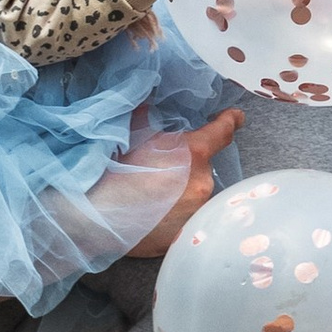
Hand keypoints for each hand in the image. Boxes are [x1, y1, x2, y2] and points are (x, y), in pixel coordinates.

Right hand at [127, 103, 242, 254]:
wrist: (95, 216)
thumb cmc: (113, 171)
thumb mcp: (133, 135)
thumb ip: (148, 116)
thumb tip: (150, 99)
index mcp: (194, 153)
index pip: (222, 132)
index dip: (229, 121)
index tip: (236, 117)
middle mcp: (202, 181)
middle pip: (203, 166)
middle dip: (186, 164)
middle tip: (159, 168)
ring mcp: (197, 211)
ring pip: (195, 192)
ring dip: (181, 189)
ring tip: (152, 194)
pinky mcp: (188, 233)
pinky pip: (187, 216)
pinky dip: (174, 212)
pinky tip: (153, 212)